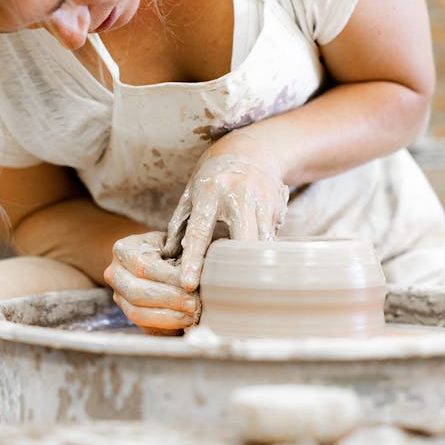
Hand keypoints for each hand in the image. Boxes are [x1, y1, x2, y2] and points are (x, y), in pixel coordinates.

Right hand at [103, 231, 199, 332]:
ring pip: (137, 313)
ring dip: (168, 316)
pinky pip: (143, 327)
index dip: (169, 278)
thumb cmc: (170, 248)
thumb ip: (182, 253)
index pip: (144, 267)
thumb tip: (194, 275)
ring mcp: (118, 296)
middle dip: (170, 299)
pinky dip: (166, 327)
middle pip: (137, 292)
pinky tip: (184, 322)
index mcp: (124, 249)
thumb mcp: (174, 241)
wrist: (157, 259)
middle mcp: (114, 273)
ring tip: (191, 314)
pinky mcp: (127, 313)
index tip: (192, 284)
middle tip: (194, 303)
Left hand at [162, 144, 288, 289]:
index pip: (200, 231)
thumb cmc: (214, 177)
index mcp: (210, 192)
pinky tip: (256, 266)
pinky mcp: (277, 208)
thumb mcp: (191, 193)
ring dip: (251, 265)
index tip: (189, 284)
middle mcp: (238, 195)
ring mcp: (262, 201)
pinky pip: (270, 240)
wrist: (253, 151)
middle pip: (241, 240)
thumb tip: (167, 256)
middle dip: (234, 268)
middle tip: (224, 293)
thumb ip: (180, 223)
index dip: (194, 260)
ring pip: (260, 244)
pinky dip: (261, 255)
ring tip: (242, 285)